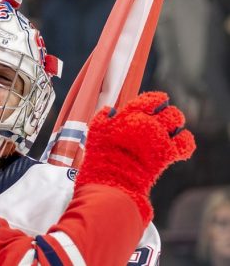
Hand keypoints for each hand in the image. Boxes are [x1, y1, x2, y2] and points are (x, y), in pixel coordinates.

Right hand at [76, 92, 194, 222]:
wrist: (111, 182)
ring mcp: (158, 137)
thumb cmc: (99, 159)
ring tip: (169, 133)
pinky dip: (184, 143)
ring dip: (175, 125)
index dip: (154, 101)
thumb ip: (104, 118)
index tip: (154, 105)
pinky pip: (186, 143)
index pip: (150, 100)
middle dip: (167, 115)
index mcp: (129, 115)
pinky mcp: (167, 154)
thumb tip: (112, 111)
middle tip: (160, 124)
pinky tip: (177, 147)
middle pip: (168, 110)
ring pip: (177, 121)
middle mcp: (147, 122)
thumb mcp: (95, 133)